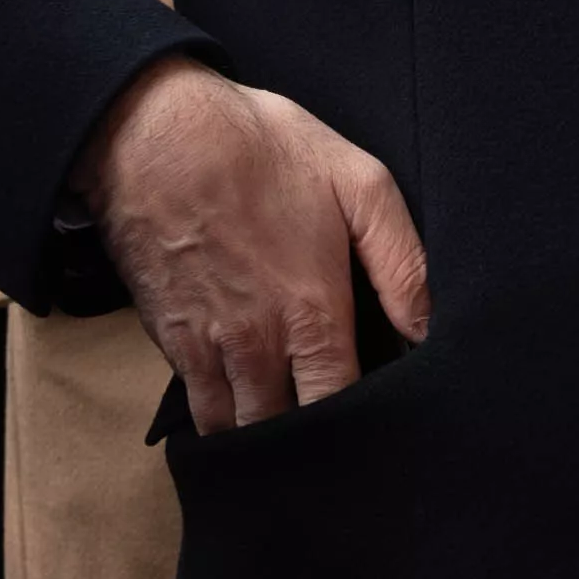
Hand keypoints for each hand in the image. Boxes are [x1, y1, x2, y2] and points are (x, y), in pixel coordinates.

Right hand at [74, 53, 431, 433]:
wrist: (148, 132)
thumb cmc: (257, 148)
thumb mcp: (358, 181)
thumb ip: (402, 262)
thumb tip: (429, 328)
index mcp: (313, 316)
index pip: (342, 407)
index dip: (363, 426)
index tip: (377, 426)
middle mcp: (259, 347)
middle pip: (289, 433)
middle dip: (313, 446)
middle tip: (337, 443)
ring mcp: (208, 349)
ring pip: (240, 431)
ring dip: (265, 440)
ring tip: (293, 439)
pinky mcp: (170, 340)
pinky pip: (199, 409)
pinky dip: (221, 423)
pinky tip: (243, 414)